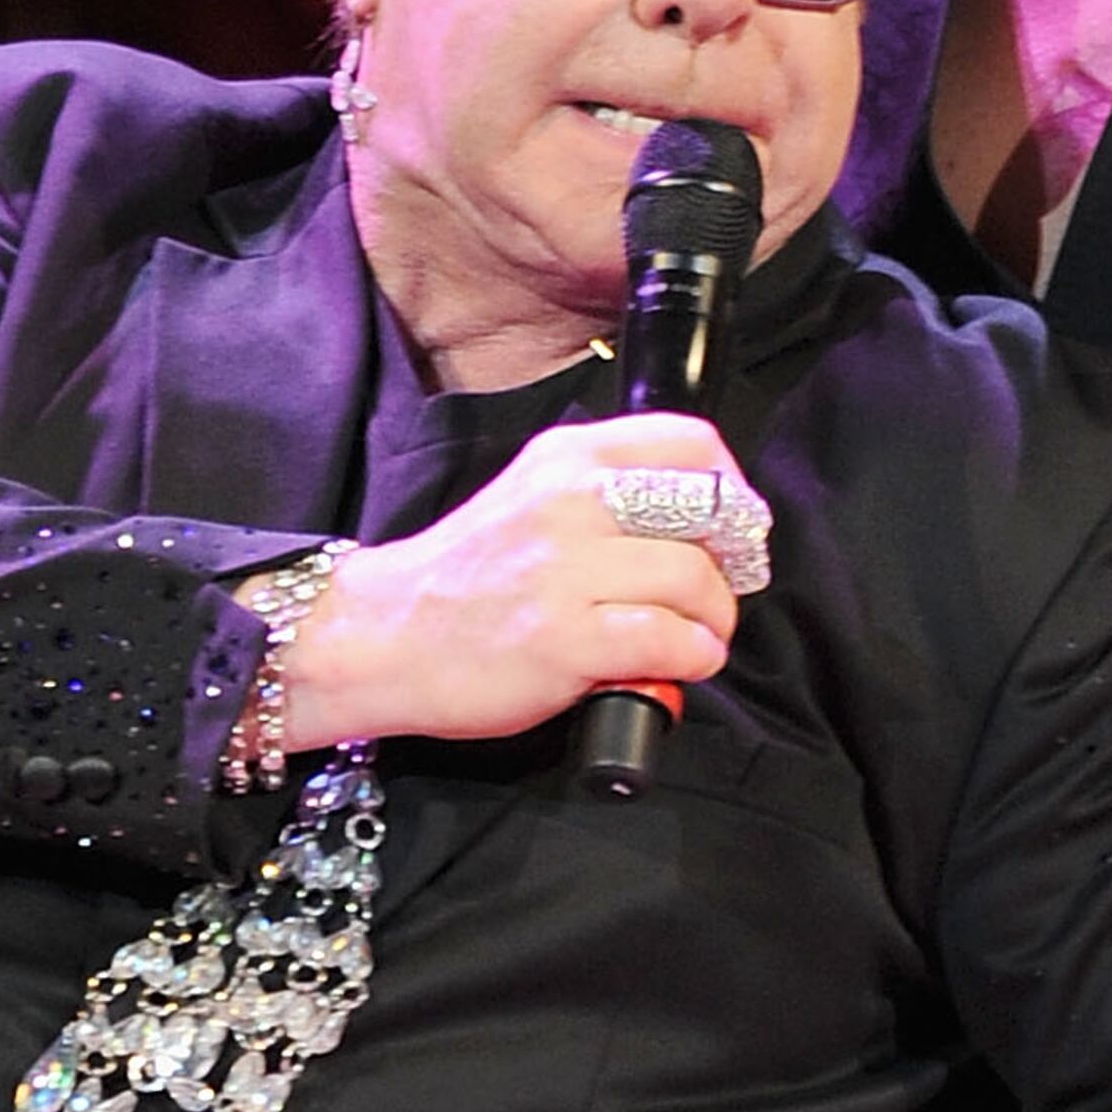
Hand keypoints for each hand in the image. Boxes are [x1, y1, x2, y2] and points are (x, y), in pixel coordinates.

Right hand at [274, 414, 750, 752]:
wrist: (378, 639)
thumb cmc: (463, 582)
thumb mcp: (531, 500)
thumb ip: (605, 496)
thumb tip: (699, 526)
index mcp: (566, 458)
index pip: (691, 443)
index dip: (733, 491)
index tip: (730, 533)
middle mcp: (569, 500)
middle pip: (707, 511)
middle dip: (730, 564)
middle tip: (713, 598)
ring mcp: (565, 570)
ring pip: (695, 580)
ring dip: (714, 622)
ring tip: (692, 640)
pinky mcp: (563, 640)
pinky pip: (669, 641)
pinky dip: (691, 660)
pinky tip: (674, 668)